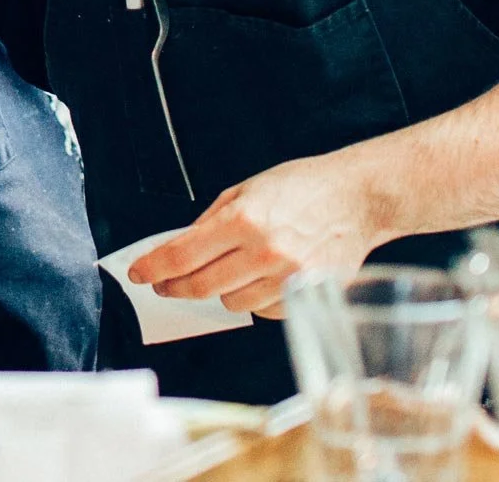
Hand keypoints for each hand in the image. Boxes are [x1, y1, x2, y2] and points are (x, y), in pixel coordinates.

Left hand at [127, 152, 386, 316]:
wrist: (359, 198)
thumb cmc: (303, 187)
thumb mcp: (246, 190)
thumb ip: (210, 221)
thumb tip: (179, 249)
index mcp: (242, 220)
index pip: (181, 255)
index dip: (153, 268)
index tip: (139, 274)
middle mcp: (263, 252)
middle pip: (199, 286)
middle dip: (175, 286)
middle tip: (165, 283)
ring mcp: (288, 278)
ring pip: (231, 303)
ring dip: (220, 291)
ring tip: (228, 271)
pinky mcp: (308, 296)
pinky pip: (265, 310)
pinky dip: (257, 299)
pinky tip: (263, 277)